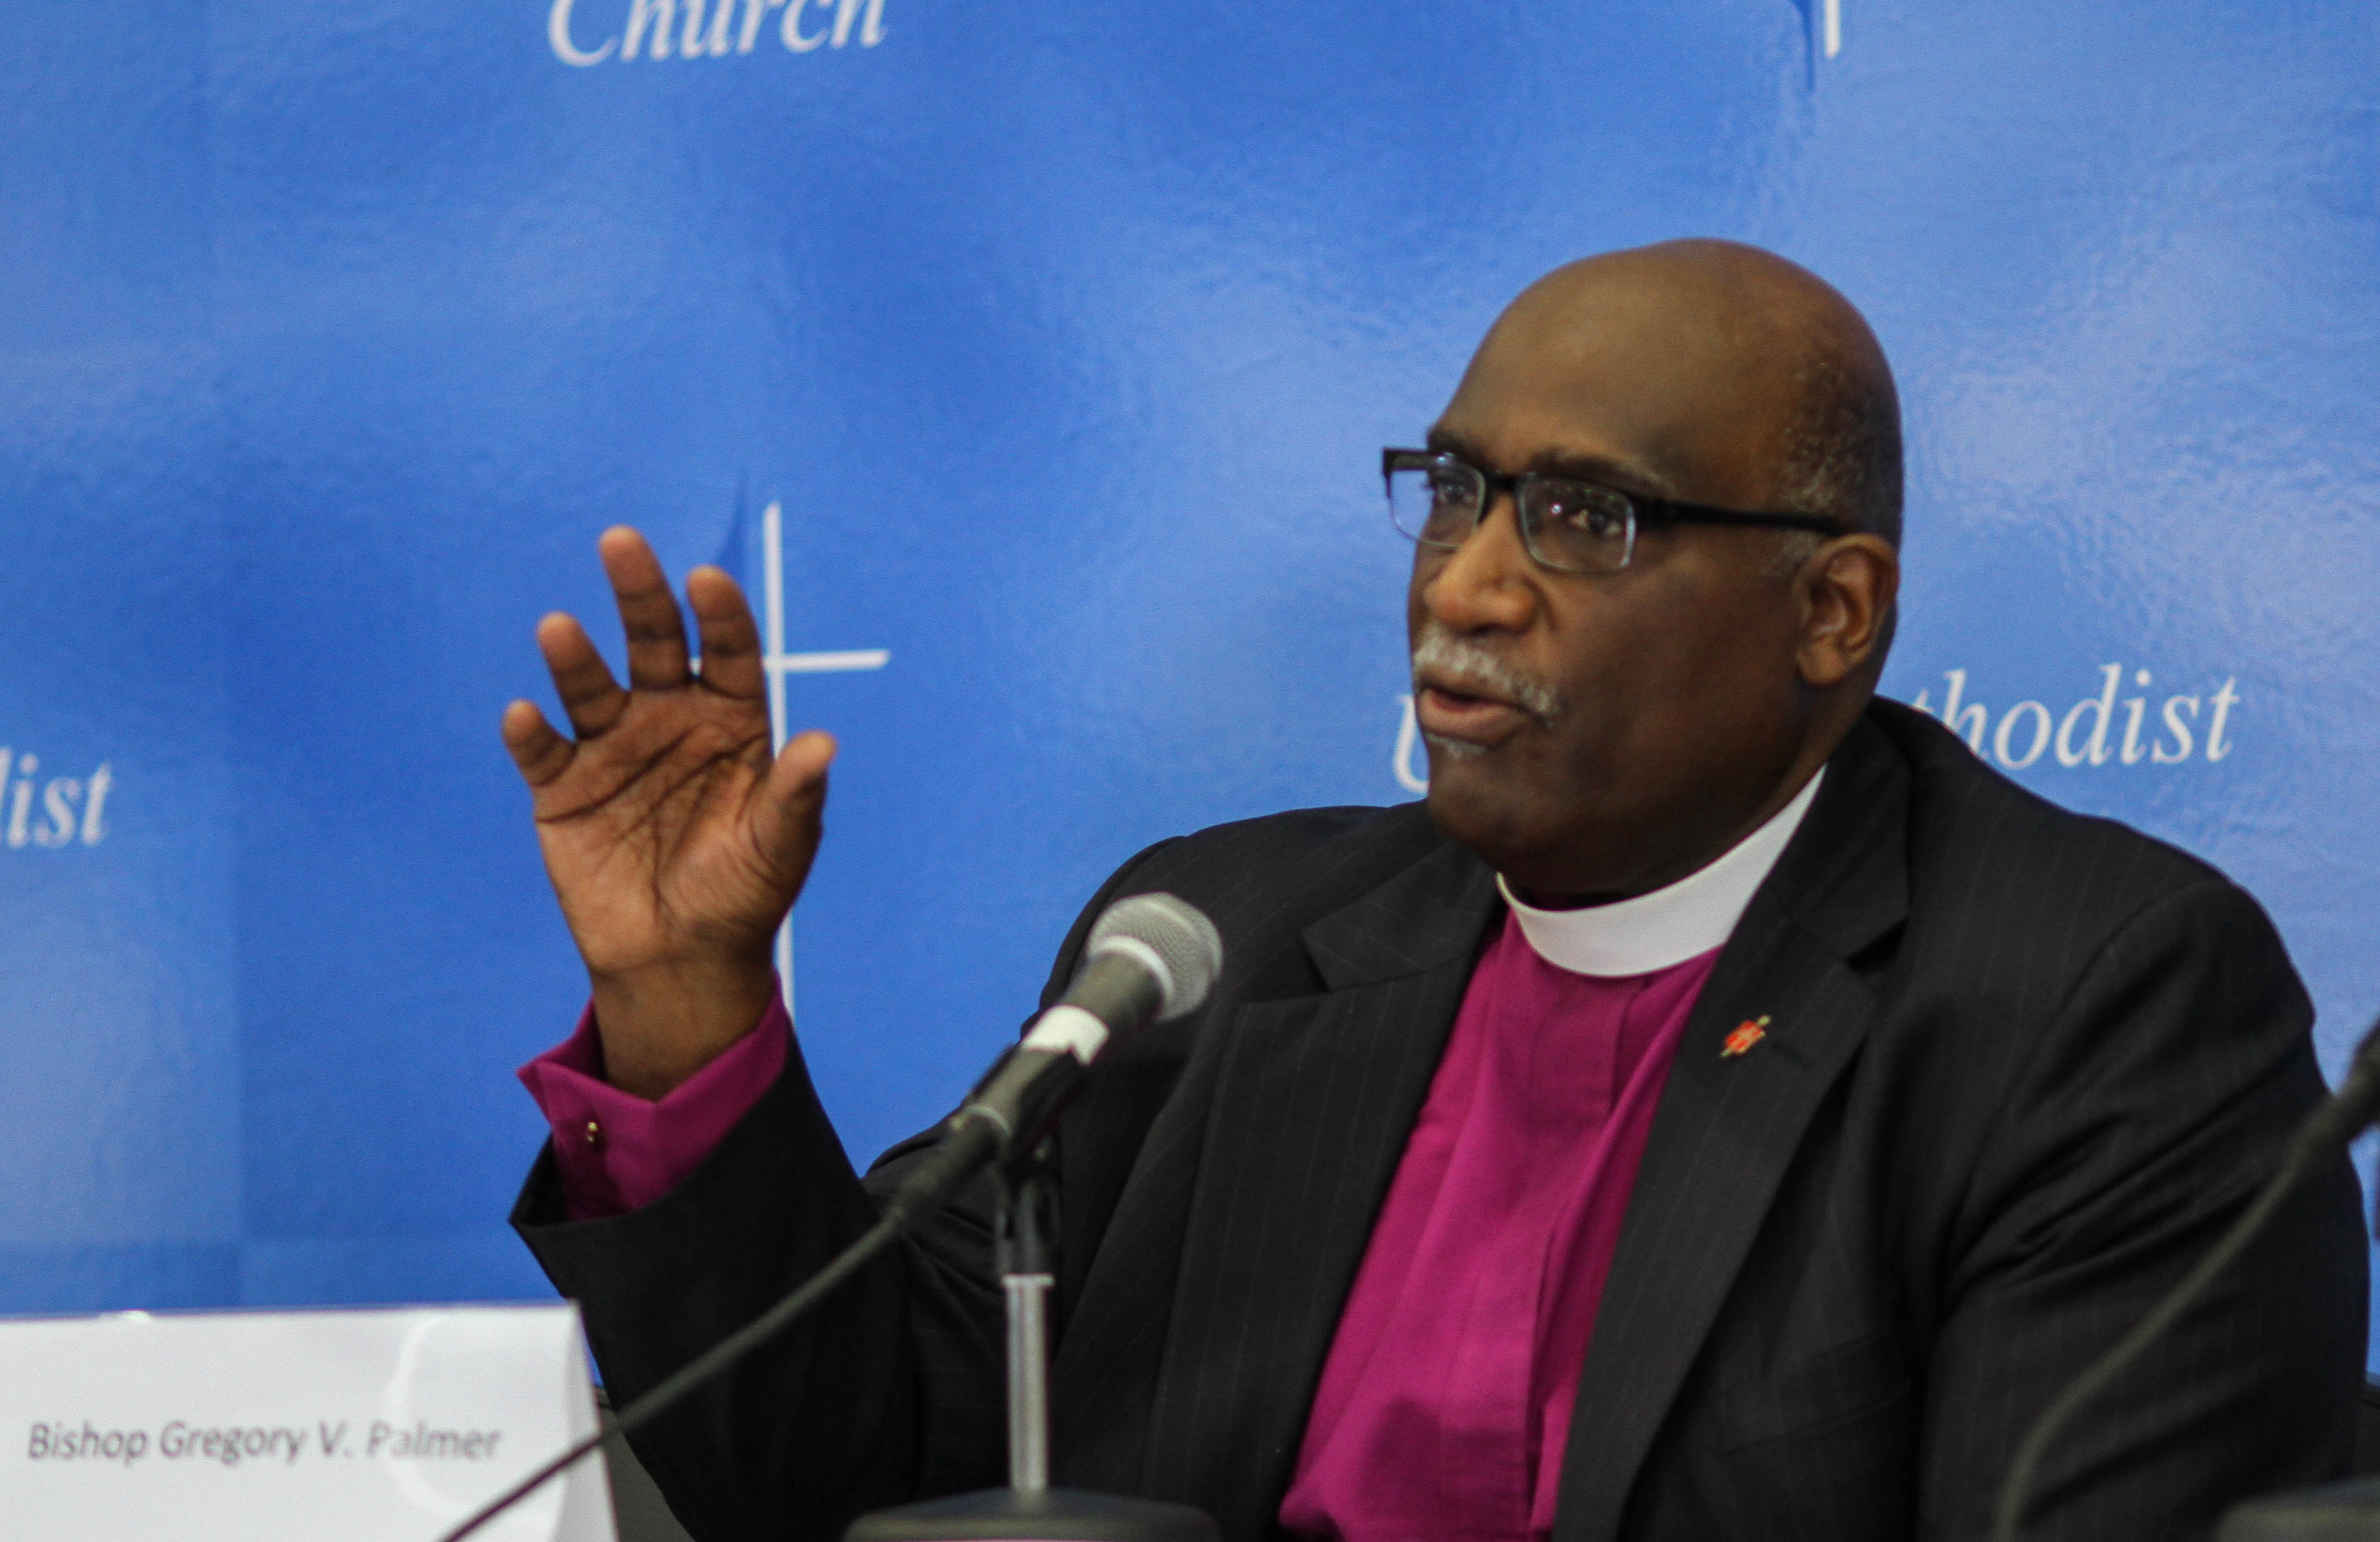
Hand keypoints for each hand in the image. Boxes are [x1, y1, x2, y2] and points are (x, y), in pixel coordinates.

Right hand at [502, 527, 834, 1098]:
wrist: (679, 959)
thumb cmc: (741, 896)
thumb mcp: (779, 849)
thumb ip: (796, 796)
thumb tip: (824, 743)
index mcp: (732, 722)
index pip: (729, 654)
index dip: (720, 616)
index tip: (708, 580)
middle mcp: (670, 720)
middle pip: (656, 644)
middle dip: (639, 594)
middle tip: (621, 542)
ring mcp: (613, 748)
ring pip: (591, 687)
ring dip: (574, 658)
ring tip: (559, 629)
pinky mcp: (561, 787)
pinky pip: (542, 751)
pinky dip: (530, 733)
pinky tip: (524, 715)